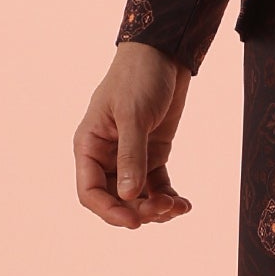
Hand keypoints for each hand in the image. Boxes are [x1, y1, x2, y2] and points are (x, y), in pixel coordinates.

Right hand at [74, 44, 192, 230]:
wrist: (164, 54)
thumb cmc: (139, 77)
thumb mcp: (133, 115)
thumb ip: (131, 155)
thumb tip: (128, 195)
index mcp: (89, 146)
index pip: (90, 192)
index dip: (109, 211)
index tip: (134, 221)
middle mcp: (106, 156)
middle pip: (116, 199)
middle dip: (139, 210)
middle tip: (164, 208)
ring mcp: (130, 157)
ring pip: (137, 197)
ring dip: (156, 208)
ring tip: (178, 207)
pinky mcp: (152, 154)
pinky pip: (156, 186)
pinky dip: (168, 197)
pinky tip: (185, 204)